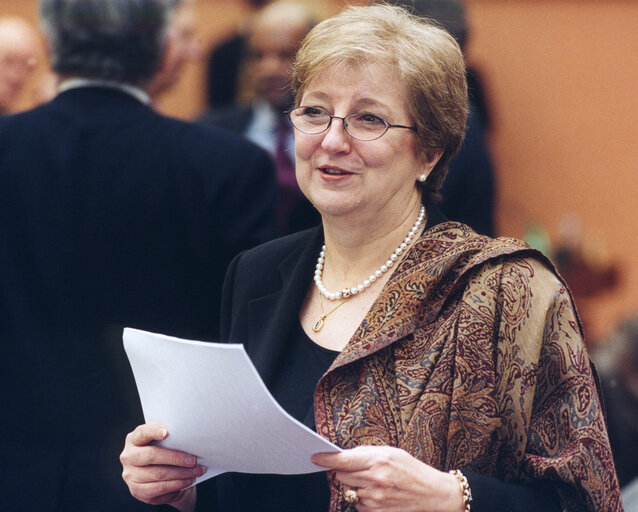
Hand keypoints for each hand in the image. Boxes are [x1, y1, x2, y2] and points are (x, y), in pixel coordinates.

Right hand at [120, 424, 205, 511]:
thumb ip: (169, 438)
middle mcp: (128, 457)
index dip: (153, 432)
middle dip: (175, 458)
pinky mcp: (137, 491)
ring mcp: (131, 475)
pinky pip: (160, 488)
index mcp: (133, 440)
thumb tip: (189, 436)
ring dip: (181, 473)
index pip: (142, 433)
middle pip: (151, 456)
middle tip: (193, 460)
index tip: (167, 432)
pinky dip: (177, 484)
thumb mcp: (163, 442)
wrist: (159, 475)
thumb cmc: (163, 451)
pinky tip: (188, 481)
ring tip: (196, 471)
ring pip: (158, 474)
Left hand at [311, 446, 462, 511]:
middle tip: (359, 470)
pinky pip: (357, 505)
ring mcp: (375, 499)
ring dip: (354, 486)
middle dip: (344, 472)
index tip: (314, 457)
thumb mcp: (390, 452)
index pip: (343, 460)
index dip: (326, 459)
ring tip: (373, 483)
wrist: (432, 493)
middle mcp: (375, 480)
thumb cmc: (411, 469)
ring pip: (348, 491)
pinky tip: (377, 495)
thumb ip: (366, 454)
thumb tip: (343, 456)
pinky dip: (361, 500)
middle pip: (341, 475)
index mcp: (378, 460)